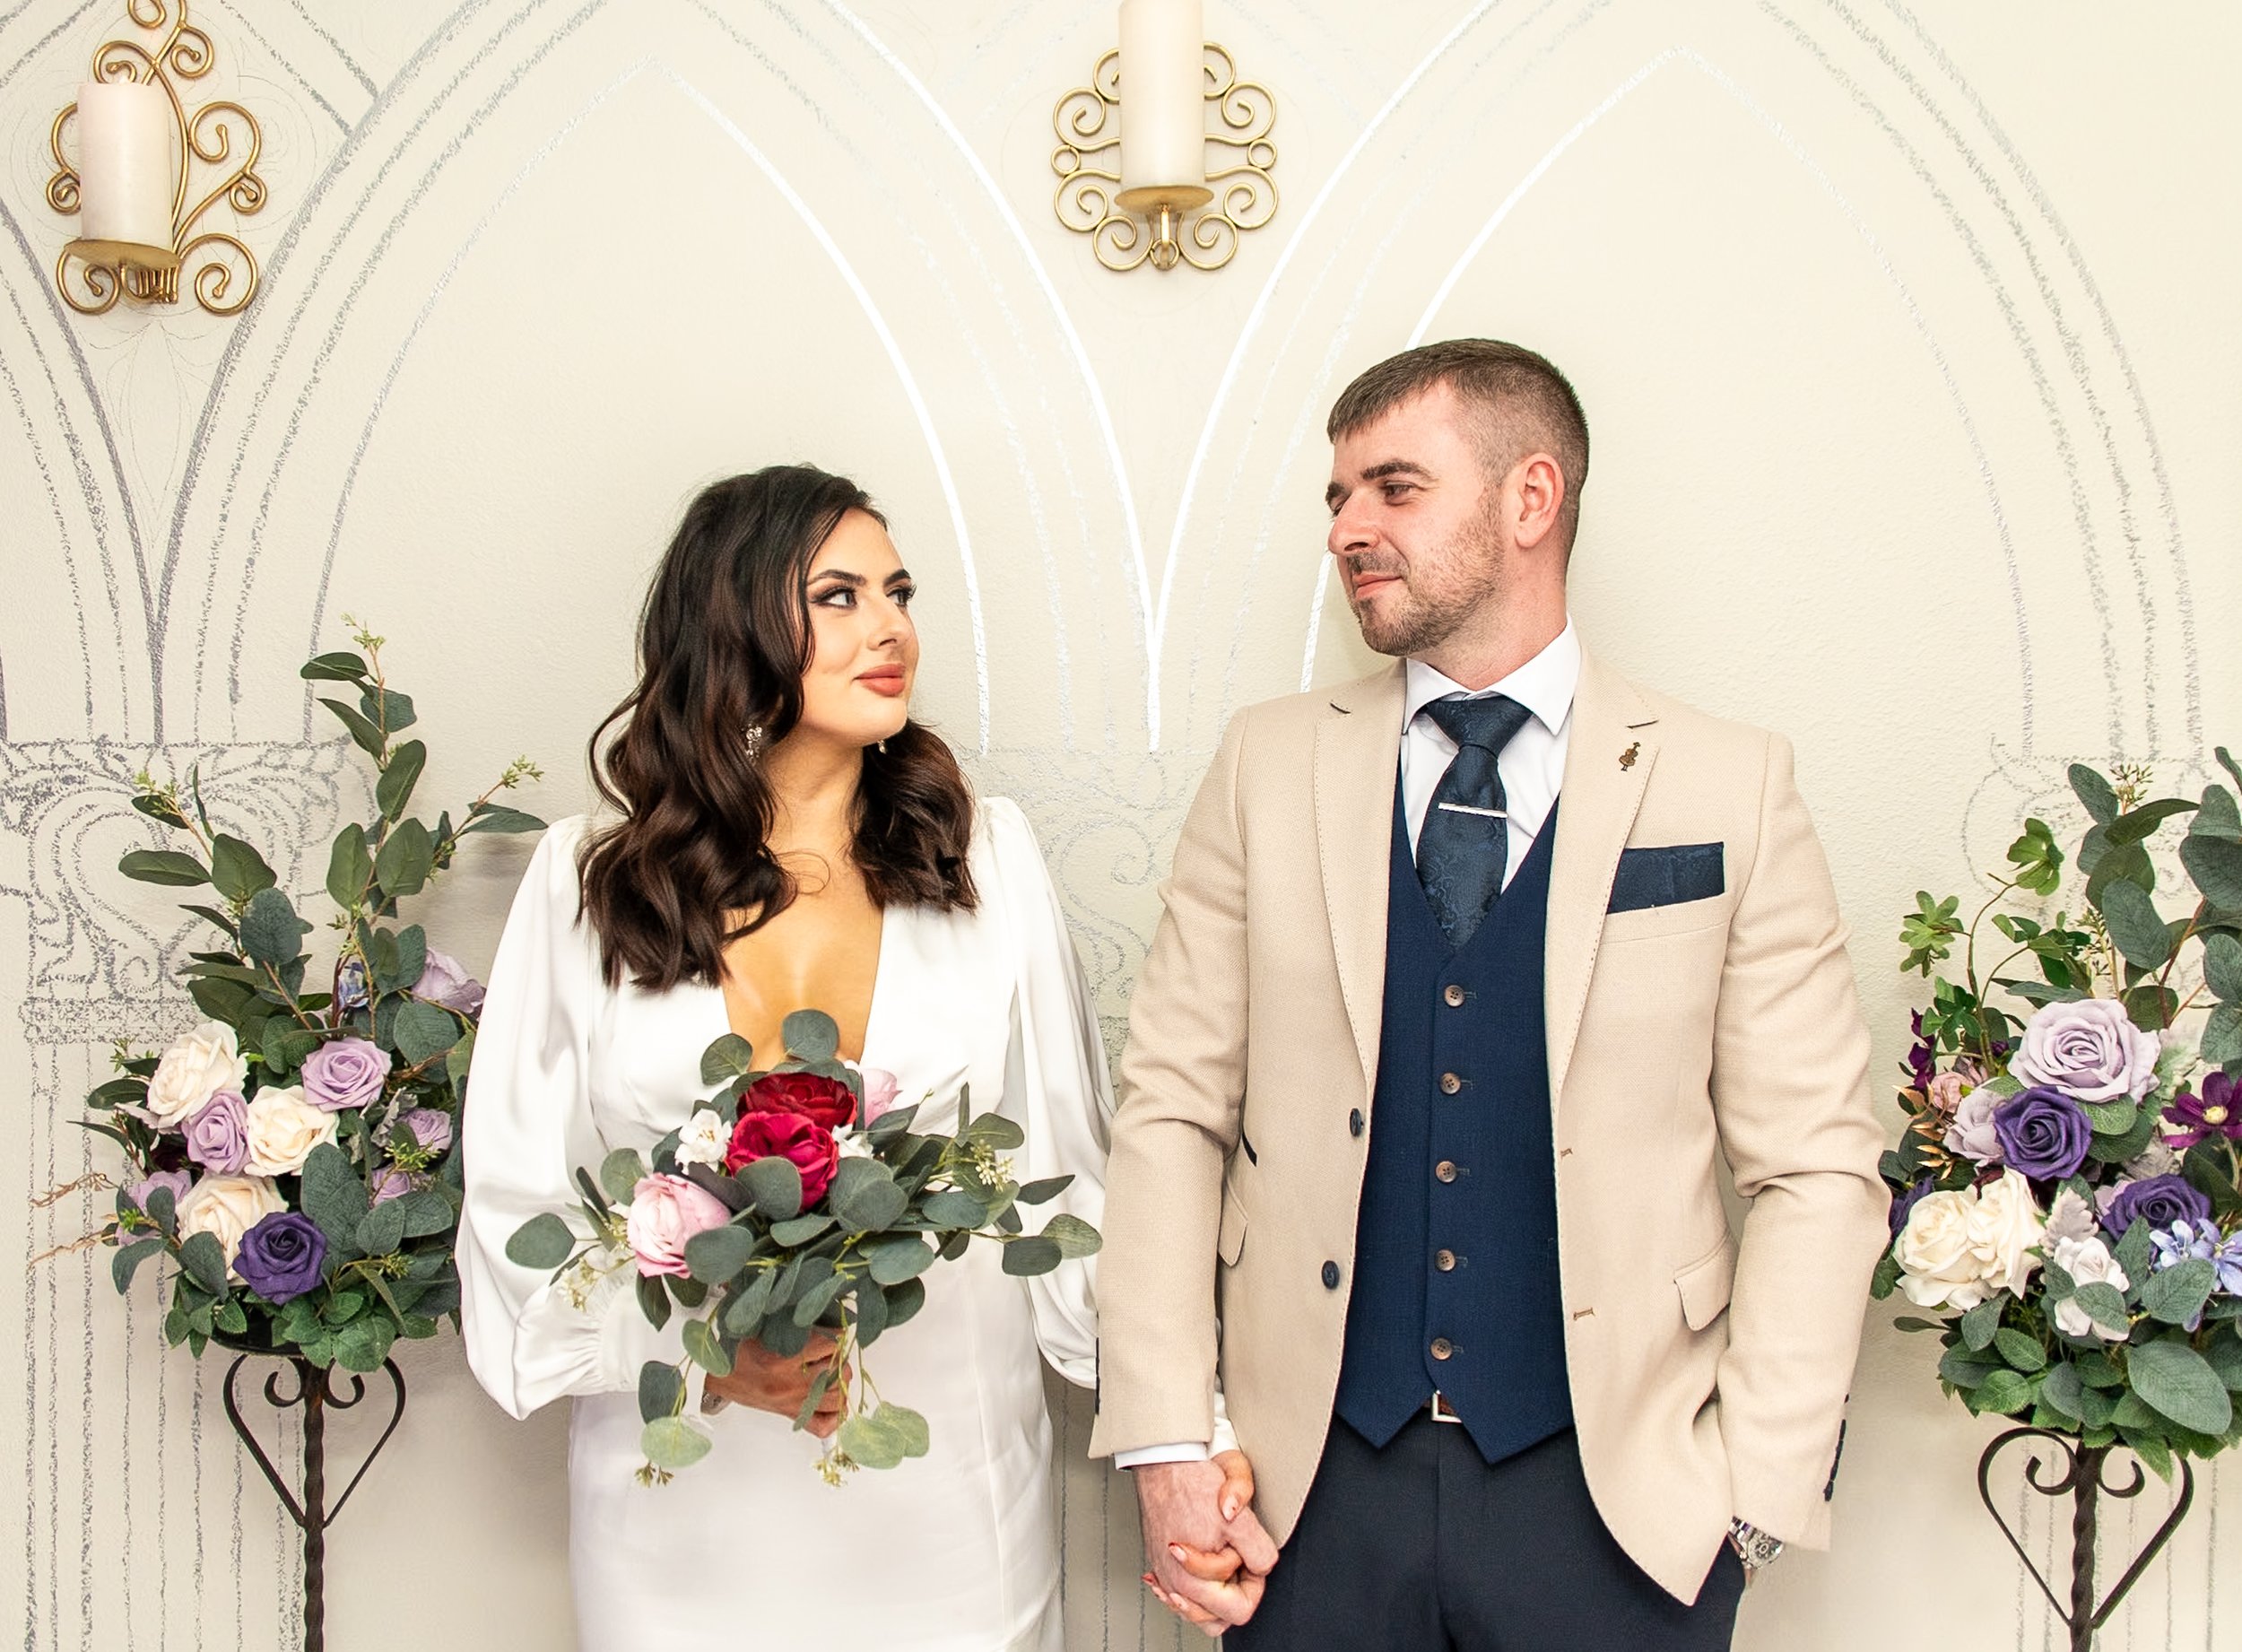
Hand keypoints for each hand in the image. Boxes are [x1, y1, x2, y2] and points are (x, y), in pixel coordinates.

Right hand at [700, 1333, 846, 1437]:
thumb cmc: (737, 1348)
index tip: (835, 1329)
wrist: (715, 1375)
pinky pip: (823, 1425)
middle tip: (832, 1349)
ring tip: (833, 1370)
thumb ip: (794, 1322)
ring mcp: (791, 1403)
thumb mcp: (763, 1326)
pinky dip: (834, 1414)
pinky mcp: (789, 1414)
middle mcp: (789, 1385)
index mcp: (781, 1360)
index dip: (837, 1334)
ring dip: (840, 1381)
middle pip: (837, 1372)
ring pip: (837, 1398)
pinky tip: (831, 1398)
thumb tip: (822, 1312)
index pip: (828, 1345)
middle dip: (839, 1357)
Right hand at [1134, 1450, 1278, 1634]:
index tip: (1252, 1558)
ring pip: (1199, 1610)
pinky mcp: (1159, 1563)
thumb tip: (1262, 1566)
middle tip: (1238, 1558)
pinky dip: (1194, 1581)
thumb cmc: (1194, 1480)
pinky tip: (1199, 1558)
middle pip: (1219, 1618)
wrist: (1163, 1459)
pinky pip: (1180, 1593)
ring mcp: (1166, 1574)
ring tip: (1221, 1558)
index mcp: (1197, 1579)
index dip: (1255, 1583)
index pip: (1241, 1610)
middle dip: (1234, 1590)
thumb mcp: (1241, 1514)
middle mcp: (1177, 1583)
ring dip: (1214, 1591)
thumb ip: (1259, 1548)